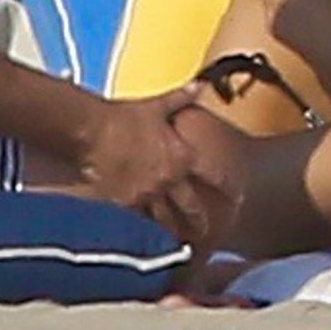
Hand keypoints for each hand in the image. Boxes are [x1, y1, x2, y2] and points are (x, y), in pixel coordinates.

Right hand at [81, 86, 236, 243]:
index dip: (228, 186)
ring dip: (174, 232)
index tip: (237, 196)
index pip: (213, 175)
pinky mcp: (125, 205)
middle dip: (200, 222)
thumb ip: (180, 98)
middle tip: (207, 233)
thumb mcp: (156, 106)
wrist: (93, 131)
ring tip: (179, 245)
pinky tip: (146, 242)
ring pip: (166, 222)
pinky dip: (144, 233)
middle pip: (191, 208)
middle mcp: (168, 181)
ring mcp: (147, 196)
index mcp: (181, 156)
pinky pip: (138, 224)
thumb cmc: (124, 117)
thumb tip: (199, 85)